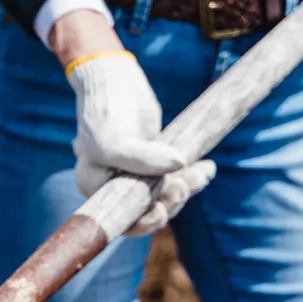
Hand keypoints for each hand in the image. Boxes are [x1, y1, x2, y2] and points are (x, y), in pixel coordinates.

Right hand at [49, 13, 215, 236]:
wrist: (115, 79)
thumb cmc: (106, 110)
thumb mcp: (115, 139)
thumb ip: (142, 159)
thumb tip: (180, 166)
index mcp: (95, 187)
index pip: (120, 220)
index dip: (143, 222)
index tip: (161, 210)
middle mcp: (113, 185)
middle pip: (146, 211)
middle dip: (170, 201)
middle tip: (185, 184)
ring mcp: (135, 174)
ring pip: (165, 195)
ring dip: (187, 187)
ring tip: (203, 171)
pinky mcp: (154, 162)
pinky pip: (176, 178)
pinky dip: (193, 175)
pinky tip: (207, 168)